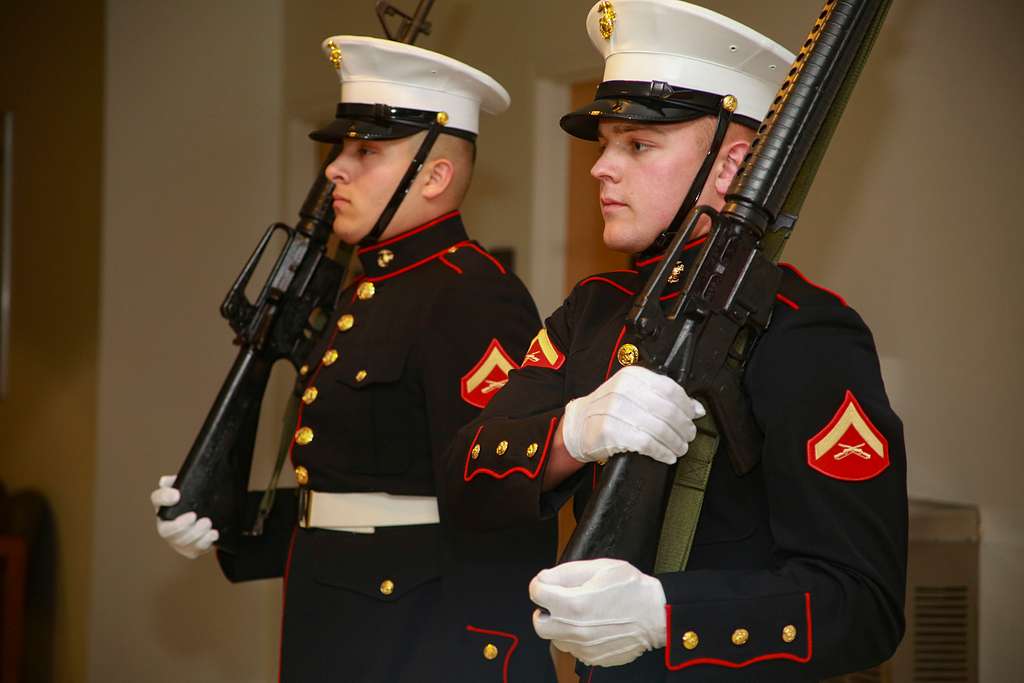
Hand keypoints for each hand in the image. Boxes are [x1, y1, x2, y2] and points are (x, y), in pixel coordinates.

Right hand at [150, 475, 218, 558]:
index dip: (164, 498)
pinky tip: (213, 534)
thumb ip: (179, 481)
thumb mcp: (190, 488)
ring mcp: (177, 540)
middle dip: (180, 525)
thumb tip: (165, 481)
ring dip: (196, 533)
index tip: (177, 495)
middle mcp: (167, 525)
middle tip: (194, 515)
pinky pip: (195, 550)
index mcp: (165, 506)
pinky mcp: (191, 550)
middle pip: (166, 530)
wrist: (212, 517)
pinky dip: (205, 542)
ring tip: (208, 523)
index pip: (157, 499)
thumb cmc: (195, 502)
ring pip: (181, 542)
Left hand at [530, 558, 666, 666]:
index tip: (547, 583)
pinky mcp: (593, 657)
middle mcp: (575, 629)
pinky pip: (573, 649)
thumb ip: (566, 572)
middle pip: (539, 623)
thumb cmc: (632, 588)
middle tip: (558, 602)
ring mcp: (583, 646)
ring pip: (555, 639)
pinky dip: (576, 638)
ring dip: (560, 626)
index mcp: (574, 603)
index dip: (541, 584)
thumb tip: (545, 578)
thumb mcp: (599, 567)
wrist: (657, 614)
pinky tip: (591, 626)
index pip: (536, 593)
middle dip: (544, 610)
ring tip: (578, 614)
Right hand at [561, 365, 703, 464]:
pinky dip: (661, 451)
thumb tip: (695, 408)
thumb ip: (662, 397)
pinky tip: (667, 455)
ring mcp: (615, 411)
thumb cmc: (608, 409)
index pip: (669, 388)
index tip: (694, 415)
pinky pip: (646, 443)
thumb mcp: (633, 394)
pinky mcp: (610, 432)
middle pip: (666, 410)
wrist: (578, 426)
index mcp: (631, 376)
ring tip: (680, 447)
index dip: (686, 404)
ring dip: (675, 442)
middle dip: (683, 426)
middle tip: (689, 435)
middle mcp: (622, 390)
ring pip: (659, 428)